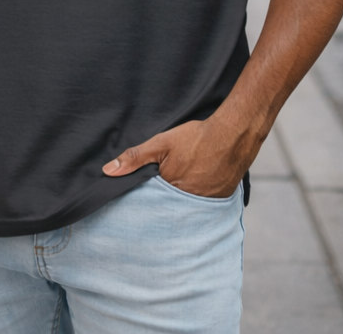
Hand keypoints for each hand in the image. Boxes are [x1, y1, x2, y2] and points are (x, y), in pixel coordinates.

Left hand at [102, 116, 254, 198]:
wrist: (233, 135)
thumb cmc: (196, 138)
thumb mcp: (161, 143)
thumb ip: (135, 157)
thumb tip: (108, 171)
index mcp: (169, 191)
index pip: (151, 204)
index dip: (145, 200)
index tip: (137, 204)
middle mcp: (187, 203)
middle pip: (168, 208)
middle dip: (162, 205)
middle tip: (160, 198)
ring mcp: (204, 204)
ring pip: (185, 208)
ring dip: (180, 203)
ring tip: (179, 192)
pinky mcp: (218, 202)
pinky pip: (203, 207)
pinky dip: (198, 201)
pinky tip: (197, 189)